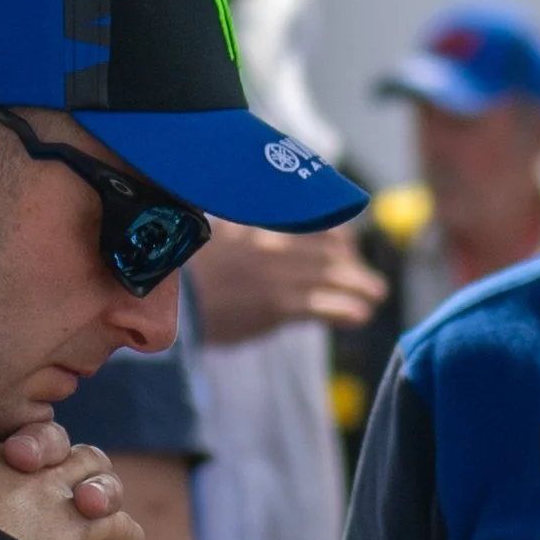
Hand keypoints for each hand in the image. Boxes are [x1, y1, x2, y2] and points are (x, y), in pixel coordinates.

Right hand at [190, 218, 387, 342]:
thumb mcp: (211, 235)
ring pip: (331, 277)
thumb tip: (250, 232)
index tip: (348, 245)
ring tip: (376, 298)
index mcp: (258, 224)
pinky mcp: (277, 304)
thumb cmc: (179, 271)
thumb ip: (238, 229)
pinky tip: (360, 317)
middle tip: (371, 281)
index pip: (311, 222)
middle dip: (353, 266)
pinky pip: (322, 305)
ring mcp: (277, 273)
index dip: (336, 236)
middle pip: (327, 252)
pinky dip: (345, 310)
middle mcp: (273, 243)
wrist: (164, 298)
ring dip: (359, 287)